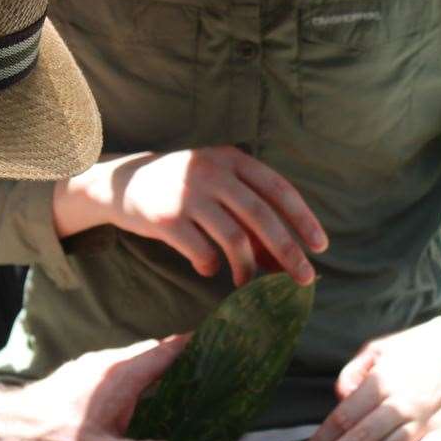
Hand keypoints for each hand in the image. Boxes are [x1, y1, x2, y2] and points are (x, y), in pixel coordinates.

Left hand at [0, 335, 189, 440]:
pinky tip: (135, 402)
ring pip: (134, 361)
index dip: (194, 344)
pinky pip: (117, 369)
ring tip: (174, 391)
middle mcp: (110, 362)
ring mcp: (92, 365)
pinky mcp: (79, 374)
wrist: (10, 427)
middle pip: (153, 353)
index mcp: (125, 375)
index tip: (218, 342)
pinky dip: (135, 378)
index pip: (168, 349)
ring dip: (155, 371)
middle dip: (179, 359)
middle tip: (203, 374)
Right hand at [53, 148, 327, 286]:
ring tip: (246, 282)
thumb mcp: (213, 180)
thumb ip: (245, 206)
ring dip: (247, 267)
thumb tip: (282, 254)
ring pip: (234, 238)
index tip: (320, 246)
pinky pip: (202, 251)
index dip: (303, 219)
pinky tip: (208, 268)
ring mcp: (188, 194)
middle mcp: (212, 171)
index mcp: (231, 158)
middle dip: (288, 251)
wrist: (121, 183)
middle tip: (305, 279)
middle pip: (262, 216)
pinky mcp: (166, 218)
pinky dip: (211, 265)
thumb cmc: (179, 188)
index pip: (278, 189)